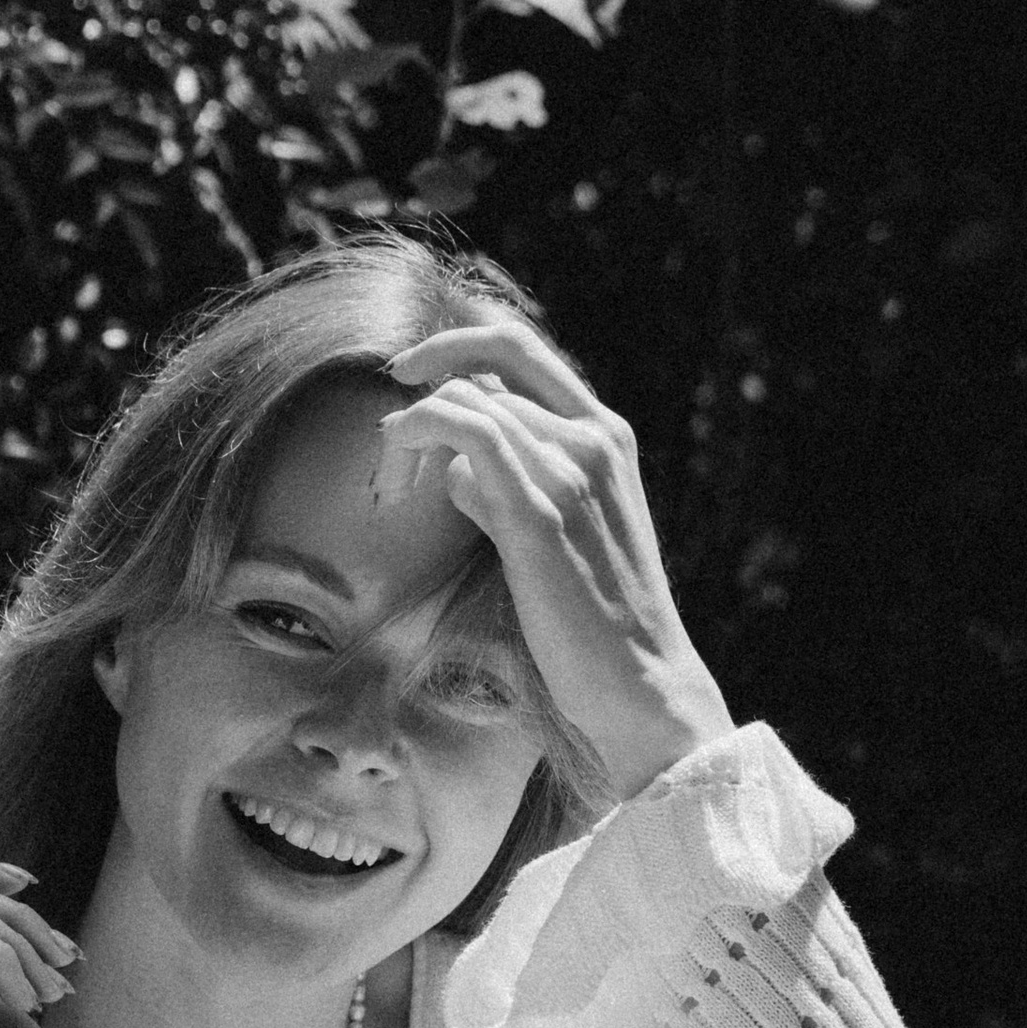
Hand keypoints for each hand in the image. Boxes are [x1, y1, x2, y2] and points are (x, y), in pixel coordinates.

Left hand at [381, 317, 734, 799]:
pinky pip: (467, 431)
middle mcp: (594, 437)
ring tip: (389, 492)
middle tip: (388, 449)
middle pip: (488, 365)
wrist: (639, 682)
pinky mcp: (539, 511)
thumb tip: (454, 471)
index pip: (523, 350)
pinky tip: (400, 489)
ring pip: (468, 400)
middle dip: (423, 389)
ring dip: (408, 434)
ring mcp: (571, 469)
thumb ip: (517, 485)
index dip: (457, 345)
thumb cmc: (592, 623)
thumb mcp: (558, 535)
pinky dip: (419, 436)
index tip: (409, 375)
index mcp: (607, 435)